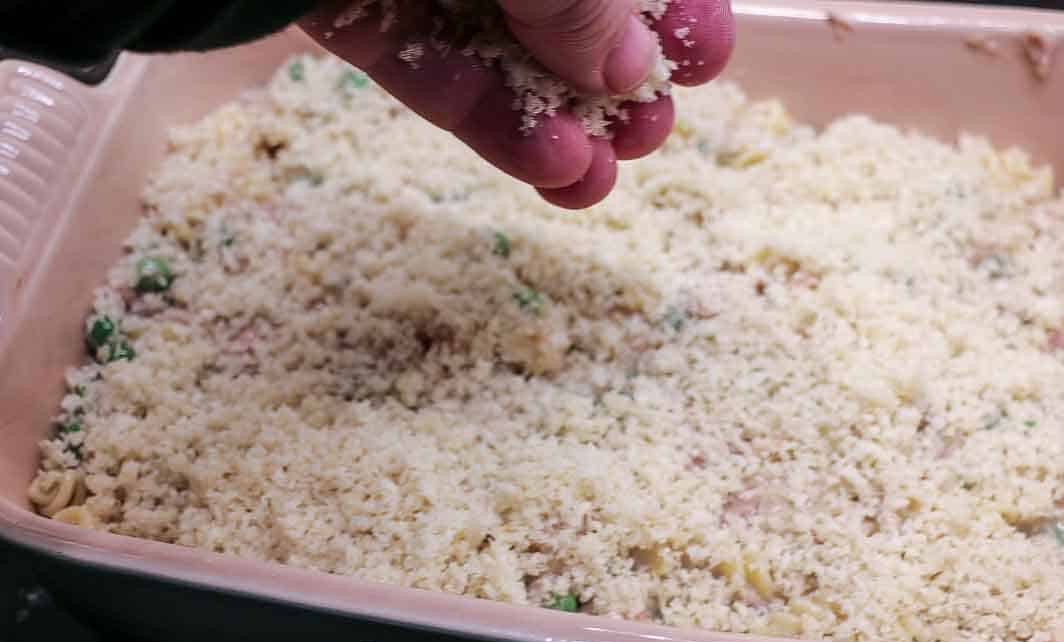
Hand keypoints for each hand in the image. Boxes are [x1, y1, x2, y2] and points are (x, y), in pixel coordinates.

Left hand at [299, 0, 733, 208]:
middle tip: (647, 136)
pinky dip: (482, 117)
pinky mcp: (346, 0)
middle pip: (565, 3)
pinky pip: (423, 63)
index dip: (670, 8)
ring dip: (553, 118)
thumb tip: (629, 70)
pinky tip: (543, 166)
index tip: (700, 64)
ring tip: (596, 183)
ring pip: (497, 45)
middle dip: (612, 76)